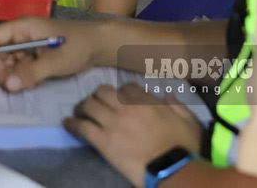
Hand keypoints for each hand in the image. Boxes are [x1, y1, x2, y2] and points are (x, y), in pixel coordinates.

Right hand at [0, 17, 102, 91]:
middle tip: (10, 87)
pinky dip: (22, 78)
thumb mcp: (56, 61)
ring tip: (28, 85)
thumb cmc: (78, 46)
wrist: (100, 46)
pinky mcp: (34, 55)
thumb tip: (7, 85)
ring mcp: (27, 45)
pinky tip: (35, 83)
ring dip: (12, 77)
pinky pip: (19, 68)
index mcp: (23, 27)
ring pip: (8, 63)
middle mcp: (21, 34)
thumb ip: (31, 73)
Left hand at [64, 84, 201, 187]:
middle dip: (97, 96)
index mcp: (145, 101)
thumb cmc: (183, 147)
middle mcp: (126, 106)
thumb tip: (168, 96)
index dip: (121, 93)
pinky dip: (72, 124)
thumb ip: (178, 106)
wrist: (170, 168)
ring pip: (89, 105)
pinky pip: (82, 127)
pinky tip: (68, 124)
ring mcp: (112, 122)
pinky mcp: (103, 140)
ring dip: (82, 107)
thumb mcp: (189, 122)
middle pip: (101, 91)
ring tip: (79, 112)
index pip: (126, 87)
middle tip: (94, 104)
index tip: (119, 100)